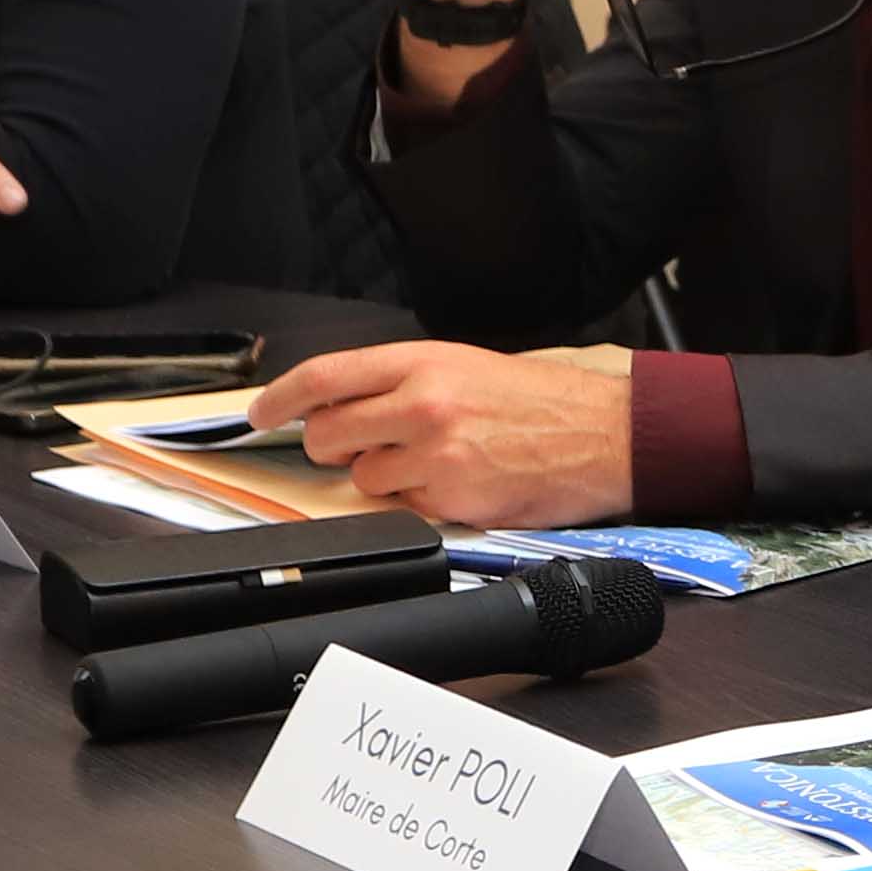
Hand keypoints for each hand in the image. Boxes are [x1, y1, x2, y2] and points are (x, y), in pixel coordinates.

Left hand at [255, 338, 634, 530]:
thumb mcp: (470, 365)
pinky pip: (407, 508)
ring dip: (384, 478)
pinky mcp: (455, 497)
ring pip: (364, 478)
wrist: (609, 434)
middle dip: (331, 448)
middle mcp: (424, 404)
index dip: (280, 398)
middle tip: (355, 448)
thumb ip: (407, 380)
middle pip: (329, 434)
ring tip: (432, 464)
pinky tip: (459, 483)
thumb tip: (350, 401)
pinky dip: (422, 502)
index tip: (262, 413)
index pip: (324, 377)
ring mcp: (437, 454)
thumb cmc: (548, 401)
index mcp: (425, 362)